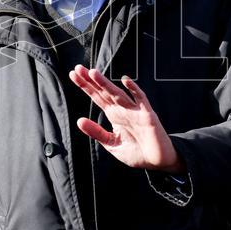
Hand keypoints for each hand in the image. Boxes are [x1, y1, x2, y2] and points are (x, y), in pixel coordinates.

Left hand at [68, 65, 183, 172]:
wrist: (157, 161)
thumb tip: (79, 121)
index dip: (85, 86)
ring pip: (118, 93)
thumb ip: (97, 133)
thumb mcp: (112, 144)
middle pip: (104, 92)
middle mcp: (122, 109)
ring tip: (93, 73)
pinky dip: (134, 90)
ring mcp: (135, 111)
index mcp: (114, 115)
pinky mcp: (147, 115)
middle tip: (77, 68)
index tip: (73, 74)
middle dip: (91, 81)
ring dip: (105, 83)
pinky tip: (126, 81)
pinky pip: (141, 100)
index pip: (97, 97)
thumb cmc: (137, 152)